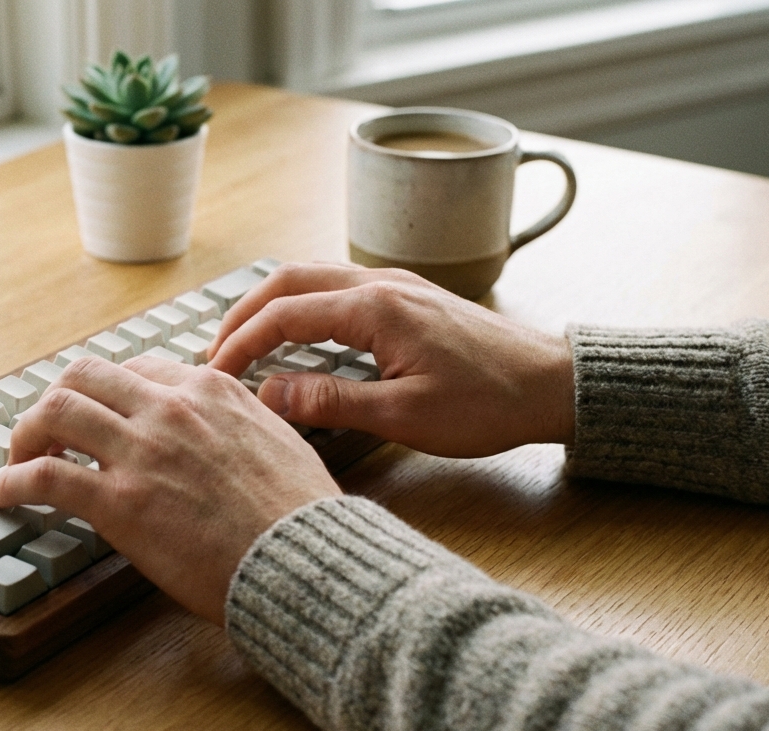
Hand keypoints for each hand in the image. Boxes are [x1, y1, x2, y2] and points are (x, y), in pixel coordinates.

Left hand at [0, 355, 339, 625]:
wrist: (306, 559)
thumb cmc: (302, 515)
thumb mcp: (279, 440)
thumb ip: (242, 422)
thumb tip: (230, 430)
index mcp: (210, 389)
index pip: (136, 369)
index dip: (106, 394)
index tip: (96, 419)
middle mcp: (171, 407)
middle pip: (84, 377)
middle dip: (56, 403)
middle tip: (46, 435)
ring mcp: (142, 451)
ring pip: (55, 411)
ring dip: (25, 435)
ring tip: (18, 461)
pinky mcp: (121, 501)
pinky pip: (45, 477)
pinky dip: (11, 482)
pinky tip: (1, 496)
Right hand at [210, 262, 574, 457]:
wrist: (553, 384)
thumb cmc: (489, 403)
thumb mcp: (406, 416)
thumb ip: (332, 402)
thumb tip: (268, 395)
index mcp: (375, 308)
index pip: (283, 314)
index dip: (240, 344)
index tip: (215, 375)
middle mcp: (381, 282)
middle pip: (289, 280)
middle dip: (243, 314)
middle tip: (215, 354)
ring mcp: (396, 284)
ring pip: (312, 277)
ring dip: (272, 305)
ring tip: (246, 343)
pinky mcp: (408, 295)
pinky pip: (337, 285)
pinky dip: (303, 304)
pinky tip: (298, 336)